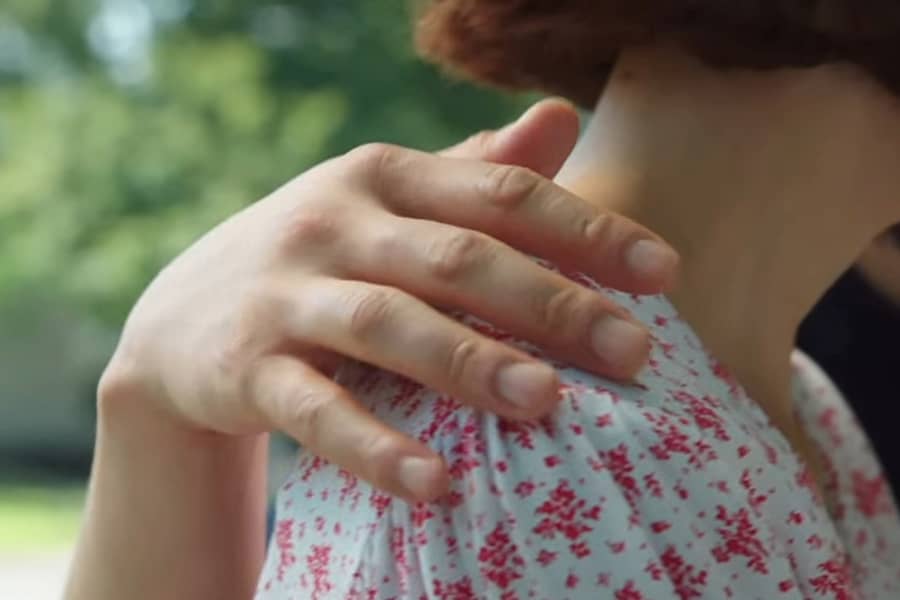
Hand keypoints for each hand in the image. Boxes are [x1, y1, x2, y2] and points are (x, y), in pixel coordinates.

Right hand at [101, 99, 677, 501]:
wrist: (181, 316)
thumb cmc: (319, 257)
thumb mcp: (386, 201)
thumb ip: (474, 169)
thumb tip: (561, 116)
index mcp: (382, 177)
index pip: (498, 193)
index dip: (584, 230)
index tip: (664, 274)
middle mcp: (333, 223)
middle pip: (456, 258)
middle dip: (550, 303)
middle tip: (634, 353)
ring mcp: (286, 295)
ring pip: (390, 325)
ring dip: (471, 363)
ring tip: (548, 404)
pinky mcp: (247, 368)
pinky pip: (318, 411)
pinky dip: (378, 447)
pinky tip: (440, 484)